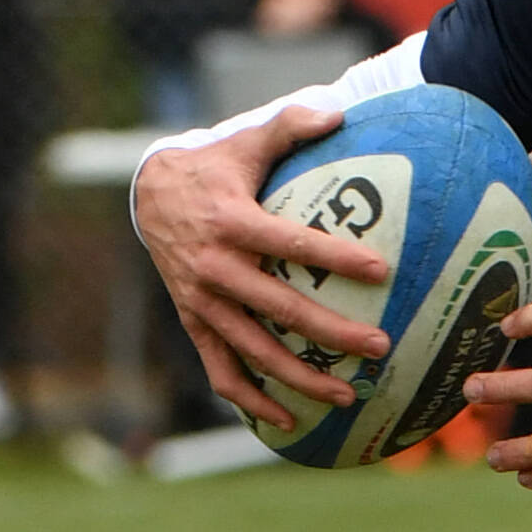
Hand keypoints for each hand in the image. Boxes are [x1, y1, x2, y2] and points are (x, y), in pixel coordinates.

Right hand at [129, 102, 388, 428]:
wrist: (148, 194)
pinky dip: (252, 400)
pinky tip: (288, 420)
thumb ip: (291, 124)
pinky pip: (221, 371)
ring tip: (348, 394)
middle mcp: (215, 268)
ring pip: (254, 350)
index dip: (337, 257)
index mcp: (232, 223)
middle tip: (379, 346)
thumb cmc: (215, 165)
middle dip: (332, 332)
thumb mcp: (246, 139)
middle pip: (281, 309)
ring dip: (300, 377)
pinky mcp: (193, 322)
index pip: (292, 244)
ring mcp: (202, 301)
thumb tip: (339, 110)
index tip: (382, 270)